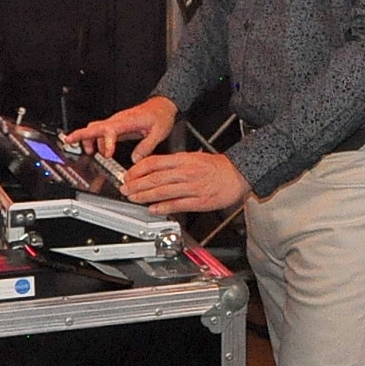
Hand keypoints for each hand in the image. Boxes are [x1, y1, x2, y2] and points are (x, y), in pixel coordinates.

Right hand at [66, 96, 178, 161]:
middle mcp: (118, 120)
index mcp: (127, 121)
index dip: (106, 143)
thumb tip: (135, 159)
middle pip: (94, 126)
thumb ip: (146, 147)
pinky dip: (96, 141)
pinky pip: (102, 132)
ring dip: (89, 140)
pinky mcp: (117, 125)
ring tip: (89, 152)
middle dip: (80, 134)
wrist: (162, 106)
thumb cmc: (160, 115)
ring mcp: (116, 122)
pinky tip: (100, 150)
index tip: (107, 154)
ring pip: (95, 129)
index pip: (110, 131)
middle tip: (68, 141)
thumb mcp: (159, 132)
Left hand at [121, 151, 250, 214]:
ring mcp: (192, 187)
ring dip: (145, 196)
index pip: (154, 162)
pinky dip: (163, 207)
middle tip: (125, 189)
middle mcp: (186, 172)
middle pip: (155, 178)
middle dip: (136, 185)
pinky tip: (153, 209)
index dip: (138, 170)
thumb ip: (174, 163)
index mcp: (184, 159)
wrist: (239, 174)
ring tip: (134, 199)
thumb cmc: (217, 166)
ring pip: (163, 191)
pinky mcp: (199, 201)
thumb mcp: (193, 157)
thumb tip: (154, 168)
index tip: (128, 175)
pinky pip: (177, 204)